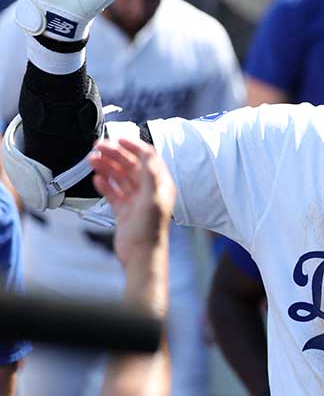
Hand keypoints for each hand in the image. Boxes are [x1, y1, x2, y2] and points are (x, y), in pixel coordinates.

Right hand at [88, 138, 174, 267]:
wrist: (141, 256)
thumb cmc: (150, 230)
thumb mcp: (153, 198)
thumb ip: (150, 175)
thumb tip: (148, 154)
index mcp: (160, 184)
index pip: (148, 158)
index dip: (134, 147)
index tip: (119, 139)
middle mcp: (149, 190)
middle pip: (131, 165)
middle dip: (115, 155)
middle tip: (97, 147)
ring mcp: (136, 200)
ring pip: (120, 177)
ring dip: (107, 167)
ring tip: (91, 160)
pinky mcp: (124, 210)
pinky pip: (113, 192)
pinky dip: (105, 184)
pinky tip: (97, 179)